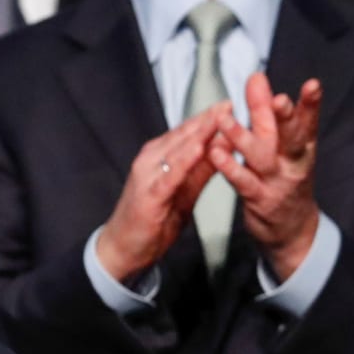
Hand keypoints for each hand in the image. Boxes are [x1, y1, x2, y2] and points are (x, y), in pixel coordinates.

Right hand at [95, 110, 223, 282]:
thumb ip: (202, 169)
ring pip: (177, 149)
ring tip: (220, 119)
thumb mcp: (185, 191)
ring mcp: (148, 175)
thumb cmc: (153, 219)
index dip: (208, 118)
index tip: (229, 104)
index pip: (187, 131)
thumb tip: (224, 148)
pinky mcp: (149, 194)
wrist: (123, 249)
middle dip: (208, 120)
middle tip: (230, 104)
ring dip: (200, 133)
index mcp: (159, 156)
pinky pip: (170, 174)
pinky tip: (200, 149)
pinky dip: (185, 161)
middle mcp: (151, 159)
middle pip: (184, 135)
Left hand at [209, 74, 322, 282]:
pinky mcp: (259, 200)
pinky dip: (229, 167)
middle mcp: (293, 163)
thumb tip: (256, 78)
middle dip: (285, 118)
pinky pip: (243, 182)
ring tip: (225, 120)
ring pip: (262, 158)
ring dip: (242, 138)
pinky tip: (215, 153)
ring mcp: (276, 182)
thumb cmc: (284, 179)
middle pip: (291, 138)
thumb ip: (267, 112)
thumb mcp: (282, 145)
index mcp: (302, 147)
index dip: (311, 104)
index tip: (313, 85)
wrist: (293, 231)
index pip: (308, 122)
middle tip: (278, 99)